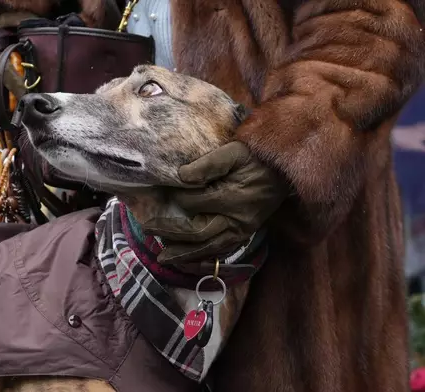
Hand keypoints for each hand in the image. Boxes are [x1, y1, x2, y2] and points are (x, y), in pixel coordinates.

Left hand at [140, 141, 287, 270]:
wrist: (284, 169)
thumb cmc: (255, 157)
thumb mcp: (233, 152)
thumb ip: (207, 165)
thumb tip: (181, 177)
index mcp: (232, 197)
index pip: (194, 204)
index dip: (176, 198)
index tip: (162, 193)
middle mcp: (237, 219)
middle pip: (198, 232)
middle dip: (170, 232)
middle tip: (147, 229)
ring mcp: (242, 230)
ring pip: (209, 248)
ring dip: (184, 254)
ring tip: (163, 258)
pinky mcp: (246, 234)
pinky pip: (223, 251)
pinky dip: (204, 259)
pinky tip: (189, 261)